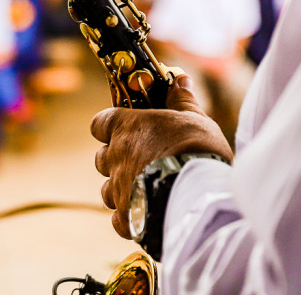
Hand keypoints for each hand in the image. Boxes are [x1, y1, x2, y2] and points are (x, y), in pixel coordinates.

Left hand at [91, 73, 233, 238]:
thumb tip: (179, 81)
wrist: (200, 195)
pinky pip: (119, 219)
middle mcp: (116, 158)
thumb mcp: (195, 119)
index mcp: (127, 128)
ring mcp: (119, 189)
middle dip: (116, 159)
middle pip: (101, 158)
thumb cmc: (196, 149)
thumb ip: (182, 101)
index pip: (100, 122)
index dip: (108, 125)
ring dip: (121, 188)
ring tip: (146, 188)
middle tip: (141, 159)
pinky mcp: (128, 217)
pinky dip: (129, 216)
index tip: (123, 127)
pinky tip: (146, 213)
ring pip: (107, 189)